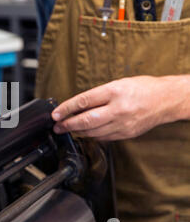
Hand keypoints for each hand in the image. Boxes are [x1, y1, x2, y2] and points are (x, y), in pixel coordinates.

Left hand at [51, 76, 186, 140]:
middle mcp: (118, 109)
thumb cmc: (141, 88)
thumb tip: (76, 106)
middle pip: (86, 120)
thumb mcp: (117, 84)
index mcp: (114, 91)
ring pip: (93, 132)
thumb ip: (97, 96)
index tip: (55, 114)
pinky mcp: (126, 134)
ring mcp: (123, 123)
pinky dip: (91, 136)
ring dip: (77, 132)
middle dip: (68, 125)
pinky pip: (104, 137)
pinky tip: (84, 133)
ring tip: (67, 129)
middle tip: (57, 127)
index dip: (66, 109)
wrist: (166, 100)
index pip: (84, 101)